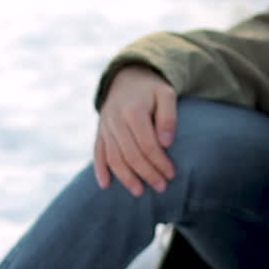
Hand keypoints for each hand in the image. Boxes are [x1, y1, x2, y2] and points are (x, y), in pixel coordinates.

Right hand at [93, 66, 177, 194]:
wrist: (128, 77)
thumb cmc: (152, 89)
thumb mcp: (166, 94)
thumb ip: (168, 116)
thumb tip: (166, 142)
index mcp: (132, 111)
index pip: (147, 144)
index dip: (159, 161)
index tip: (171, 174)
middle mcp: (115, 119)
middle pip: (130, 154)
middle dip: (147, 173)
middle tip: (161, 187)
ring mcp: (105, 126)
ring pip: (113, 157)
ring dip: (125, 177)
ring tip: (139, 191)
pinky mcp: (99, 131)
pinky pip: (97, 152)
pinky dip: (100, 169)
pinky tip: (105, 185)